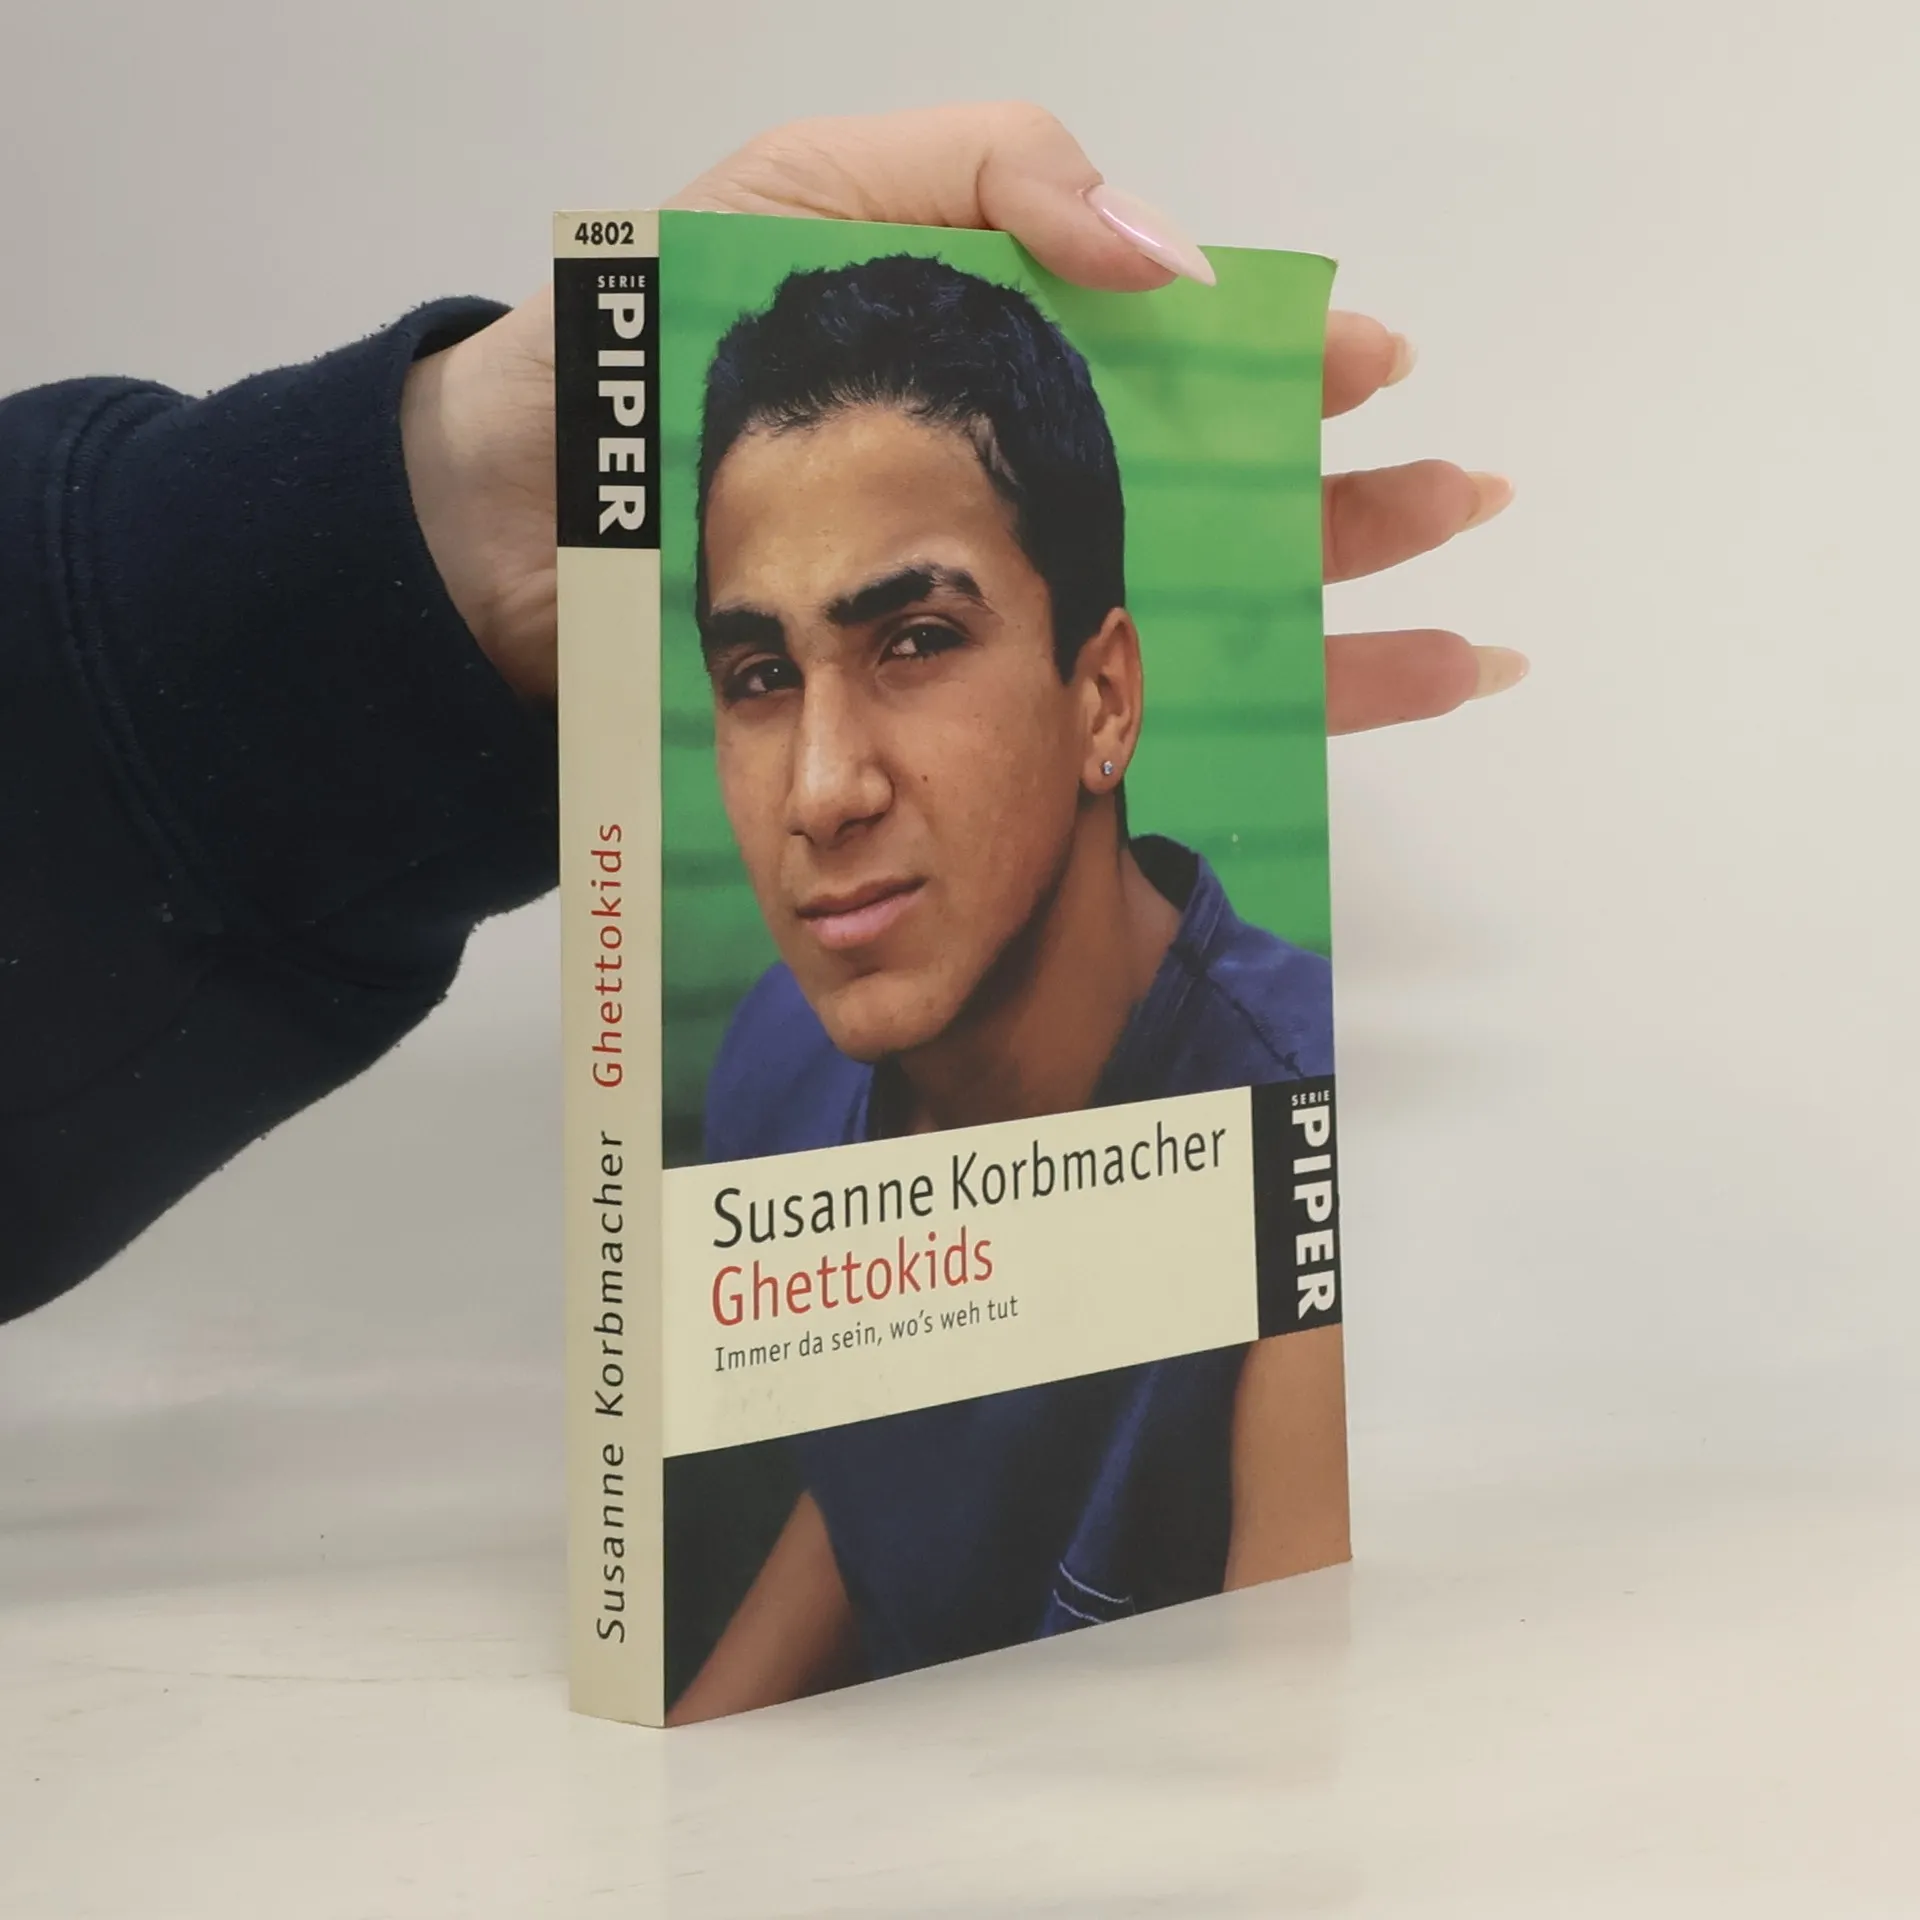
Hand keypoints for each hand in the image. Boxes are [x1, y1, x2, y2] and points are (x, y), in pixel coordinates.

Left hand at [402, 103, 1523, 728]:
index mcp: (1004, 361)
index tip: (1372, 368)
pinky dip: (1240, 728)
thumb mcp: (808, 191)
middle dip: (1355, 498)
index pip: (1184, 358)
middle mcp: (1025, 487)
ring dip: (1346, 623)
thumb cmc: (649, 360)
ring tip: (1464, 643)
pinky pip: (1130, 714)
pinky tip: (1327, 733)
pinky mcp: (962, 705)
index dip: (1287, 360)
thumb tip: (1176, 263)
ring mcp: (1003, 598)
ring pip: (1210, 610)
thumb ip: (995, 181)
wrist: (522, 538)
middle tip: (1462, 500)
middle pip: (1228, 491)